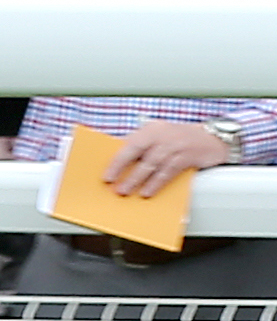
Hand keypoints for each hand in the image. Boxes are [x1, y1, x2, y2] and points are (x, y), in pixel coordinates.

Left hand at [106, 119, 233, 198]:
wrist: (214, 138)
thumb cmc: (181, 139)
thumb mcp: (160, 137)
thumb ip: (142, 147)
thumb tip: (119, 166)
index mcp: (150, 129)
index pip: (128, 144)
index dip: (116, 160)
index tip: (106, 175)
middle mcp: (161, 134)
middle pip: (136, 152)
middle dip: (122, 169)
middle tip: (112, 184)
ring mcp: (175, 144)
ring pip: (151, 164)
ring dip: (137, 180)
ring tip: (126, 191)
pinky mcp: (187, 156)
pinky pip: (168, 171)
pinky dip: (156, 183)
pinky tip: (148, 192)